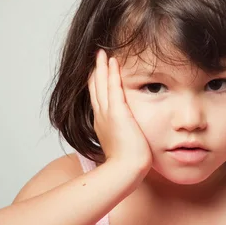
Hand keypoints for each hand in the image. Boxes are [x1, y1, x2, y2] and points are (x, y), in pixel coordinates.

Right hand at [88, 49, 151, 176]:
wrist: (124, 171)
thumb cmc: (126, 164)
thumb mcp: (123, 146)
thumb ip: (124, 137)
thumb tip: (130, 137)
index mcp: (102, 124)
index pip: (97, 99)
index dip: (97, 84)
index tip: (98, 72)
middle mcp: (101, 116)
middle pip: (95, 88)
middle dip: (96, 72)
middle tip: (98, 56)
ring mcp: (107, 114)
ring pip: (101, 84)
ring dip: (102, 67)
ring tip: (103, 53)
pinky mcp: (117, 113)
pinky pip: (113, 87)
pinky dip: (112, 73)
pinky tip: (113, 61)